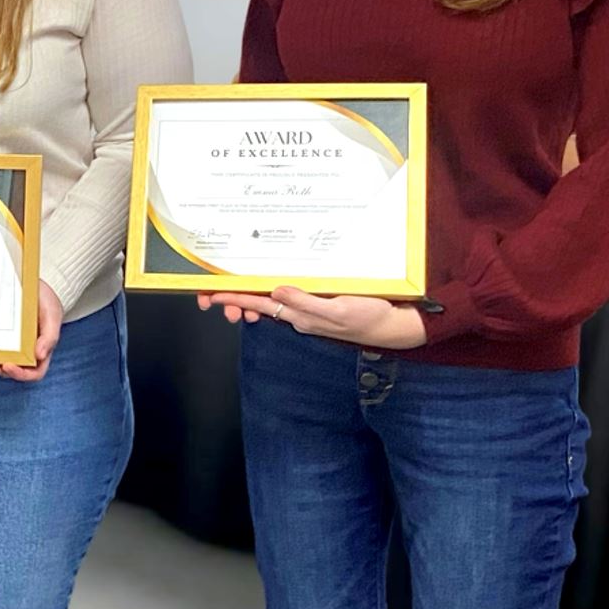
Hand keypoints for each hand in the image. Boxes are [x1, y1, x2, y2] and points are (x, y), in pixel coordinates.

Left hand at [0, 282, 63, 381]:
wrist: (36, 287)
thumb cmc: (47, 303)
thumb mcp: (52, 317)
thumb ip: (49, 337)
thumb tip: (40, 356)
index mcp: (40, 352)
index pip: (33, 373)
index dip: (20, 374)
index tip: (8, 365)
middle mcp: (24, 352)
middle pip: (10, 370)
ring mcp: (10, 345)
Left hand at [199, 285, 424, 349]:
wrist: (394, 325)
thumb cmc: (370, 318)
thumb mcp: (339, 310)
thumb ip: (307, 303)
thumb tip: (277, 291)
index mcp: (300, 315)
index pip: (261, 303)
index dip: (236, 298)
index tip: (213, 293)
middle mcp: (300, 314)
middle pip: (260, 304)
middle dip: (235, 299)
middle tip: (213, 292)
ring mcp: (309, 310)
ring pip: (272, 301)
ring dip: (251, 296)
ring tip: (233, 292)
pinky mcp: (320, 304)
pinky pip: (290, 297)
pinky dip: (274, 290)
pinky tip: (271, 284)